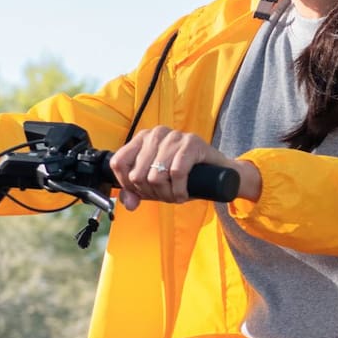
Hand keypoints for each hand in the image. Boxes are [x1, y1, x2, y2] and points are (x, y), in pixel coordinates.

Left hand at [105, 128, 256, 206]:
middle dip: (151, 193)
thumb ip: (135, 192)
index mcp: (142, 139)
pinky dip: (179, 190)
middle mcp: (155, 134)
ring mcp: (174, 136)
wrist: (219, 173)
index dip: (127, 184)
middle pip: (137, 175)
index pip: (119, 163)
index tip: (142, 191)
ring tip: (175, 194)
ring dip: (166, 194)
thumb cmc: (183, 176)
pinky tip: (184, 193)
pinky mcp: (191, 142)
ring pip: (155, 176)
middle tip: (165, 194)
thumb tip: (128, 204)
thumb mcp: (154, 185)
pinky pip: (176, 173)